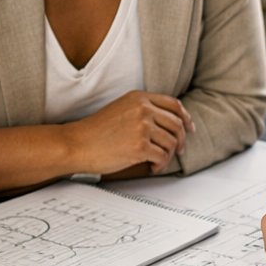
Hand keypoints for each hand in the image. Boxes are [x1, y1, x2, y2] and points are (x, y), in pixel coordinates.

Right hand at [67, 91, 193, 175]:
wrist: (76, 144)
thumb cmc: (96, 131)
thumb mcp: (121, 110)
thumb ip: (143, 110)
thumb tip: (169, 123)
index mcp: (139, 98)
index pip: (174, 105)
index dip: (186, 117)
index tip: (189, 128)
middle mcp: (143, 109)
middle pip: (177, 124)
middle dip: (181, 140)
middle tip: (178, 150)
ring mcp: (142, 127)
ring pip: (171, 142)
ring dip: (168, 155)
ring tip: (157, 161)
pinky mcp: (140, 146)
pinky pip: (162, 157)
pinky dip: (160, 165)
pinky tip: (151, 167)